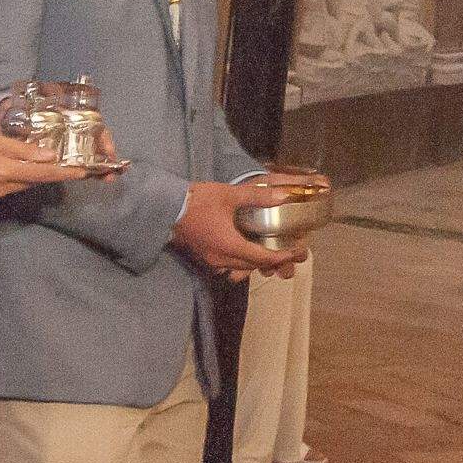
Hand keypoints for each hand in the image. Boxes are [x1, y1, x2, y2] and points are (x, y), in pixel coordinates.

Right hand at [0, 123, 66, 216]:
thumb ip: (19, 149)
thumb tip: (47, 155)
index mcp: (1, 170)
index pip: (41, 174)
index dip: (63, 173)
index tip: (82, 173)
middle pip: (22, 182)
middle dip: (24, 171)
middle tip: (6, 156)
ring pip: (3, 191)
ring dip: (1, 179)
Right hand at [174, 179, 289, 277]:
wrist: (166, 207)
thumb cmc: (197, 200)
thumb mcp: (229, 194)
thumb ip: (257, 196)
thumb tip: (282, 196)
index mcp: (230, 246)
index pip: (262, 257)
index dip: (281, 256)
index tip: (296, 252)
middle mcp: (221, 258)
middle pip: (253, 265)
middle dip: (272, 260)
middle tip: (289, 252)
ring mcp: (212, 260)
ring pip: (240, 267)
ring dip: (256, 262)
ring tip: (269, 251)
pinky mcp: (205, 257)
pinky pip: (229, 265)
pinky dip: (241, 260)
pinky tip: (246, 248)